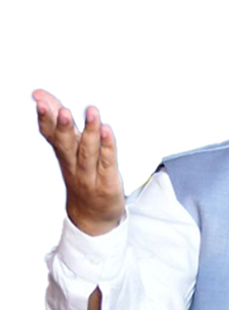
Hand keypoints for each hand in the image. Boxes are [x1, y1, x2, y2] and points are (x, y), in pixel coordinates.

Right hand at [31, 89, 124, 235]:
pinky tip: (107, 131)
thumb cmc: (80, 176)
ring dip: (90, 132)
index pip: (50, 136)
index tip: (40, 100)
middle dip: (64, 128)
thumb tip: (39, 93)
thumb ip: (57, 122)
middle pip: (66, 145)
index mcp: (62, 156)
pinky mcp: (107, 183)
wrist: (91, 216)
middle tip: (63, 111)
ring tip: (92, 111)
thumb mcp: (67, 150)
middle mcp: (72, 166)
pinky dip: (107, 147)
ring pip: (88, 153)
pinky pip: (107, 163)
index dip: (45, 119)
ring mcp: (89, 176)